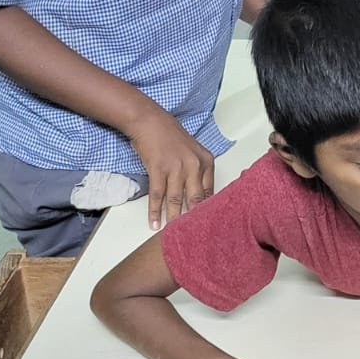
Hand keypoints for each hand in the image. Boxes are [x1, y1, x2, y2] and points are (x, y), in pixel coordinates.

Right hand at [128, 104, 214, 229]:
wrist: (150, 121)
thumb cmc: (170, 137)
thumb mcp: (193, 152)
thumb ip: (199, 173)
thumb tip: (199, 199)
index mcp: (206, 162)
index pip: (210, 192)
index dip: (208, 212)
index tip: (207, 226)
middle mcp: (194, 165)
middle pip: (196, 200)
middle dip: (194, 220)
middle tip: (194, 237)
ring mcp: (176, 167)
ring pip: (176, 200)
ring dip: (173, 219)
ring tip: (172, 235)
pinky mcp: (158, 169)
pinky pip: (157, 195)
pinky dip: (154, 211)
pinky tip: (154, 223)